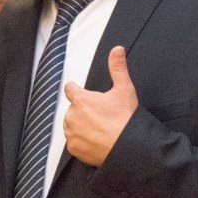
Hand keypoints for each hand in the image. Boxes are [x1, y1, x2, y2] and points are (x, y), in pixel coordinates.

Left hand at [63, 45, 137, 165]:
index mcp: (80, 100)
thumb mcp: (124, 89)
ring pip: (72, 125)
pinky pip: (74, 142)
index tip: (82, 93)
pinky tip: (95, 140)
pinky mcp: (73, 148)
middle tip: (100, 116)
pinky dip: (81, 141)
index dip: (76, 90)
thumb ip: (118, 68)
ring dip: (80, 125)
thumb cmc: (125, 119)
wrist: (128, 146)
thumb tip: (117, 50)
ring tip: (99, 129)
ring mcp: (71, 133)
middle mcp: (71, 116)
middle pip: (73, 109)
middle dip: (83, 110)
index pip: (70, 89)